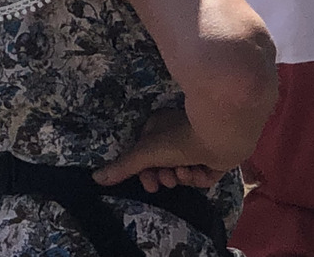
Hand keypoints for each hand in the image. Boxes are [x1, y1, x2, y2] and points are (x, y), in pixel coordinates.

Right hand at [94, 109, 224, 192]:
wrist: (218, 135)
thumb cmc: (176, 138)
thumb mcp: (145, 153)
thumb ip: (123, 167)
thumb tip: (95, 178)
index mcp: (157, 128)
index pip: (145, 155)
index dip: (145, 172)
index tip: (149, 185)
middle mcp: (175, 135)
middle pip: (163, 166)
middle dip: (164, 176)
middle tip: (167, 181)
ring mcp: (196, 146)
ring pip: (182, 172)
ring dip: (182, 176)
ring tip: (186, 171)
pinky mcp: (215, 157)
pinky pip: (202, 175)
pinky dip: (200, 177)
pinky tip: (201, 170)